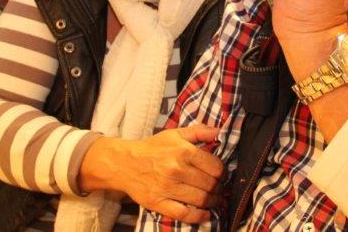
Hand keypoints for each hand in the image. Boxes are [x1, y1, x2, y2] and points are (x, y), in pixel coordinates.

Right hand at [79, 125, 223, 222]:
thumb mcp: (176, 134)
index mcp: (184, 151)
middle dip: (219, 188)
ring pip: (201, 199)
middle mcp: (177, 170)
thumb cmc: (153, 148)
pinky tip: (206, 214)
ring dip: (213, 202)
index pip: (216, 167)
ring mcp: (168, 188)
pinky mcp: (159, 203)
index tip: (222, 175)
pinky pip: (184, 214)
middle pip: (210, 185)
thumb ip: (200, 131)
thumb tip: (221, 132)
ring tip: (214, 200)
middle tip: (219, 189)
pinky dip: (199, 216)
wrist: (125, 163)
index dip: (223, 173)